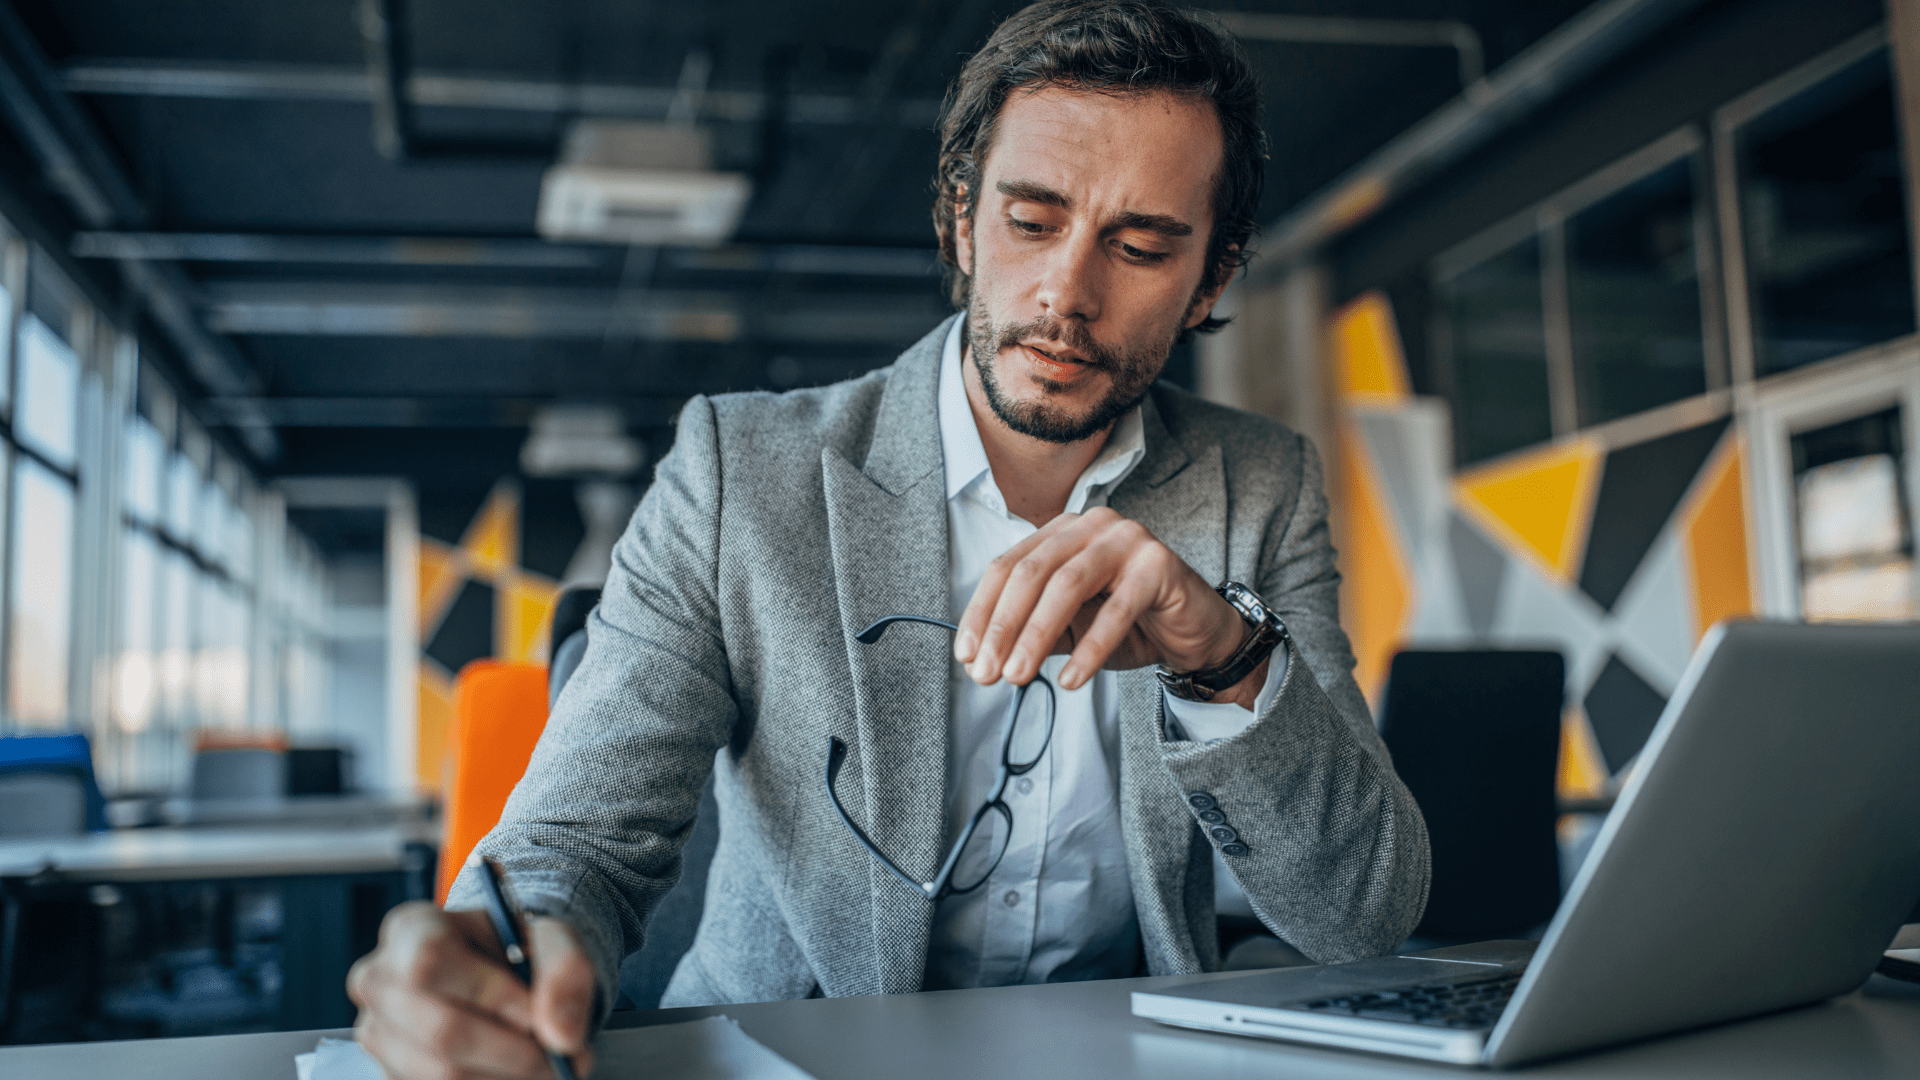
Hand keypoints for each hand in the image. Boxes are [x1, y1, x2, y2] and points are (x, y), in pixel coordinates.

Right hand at [348, 902, 596, 1079]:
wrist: (504, 977)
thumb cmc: (520, 951)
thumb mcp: (553, 940)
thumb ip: (566, 971)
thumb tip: (562, 1035)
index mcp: (410, 928)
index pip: (431, 961)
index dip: (490, 994)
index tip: (538, 1014)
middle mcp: (378, 980)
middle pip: (441, 1030)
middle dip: (514, 1050)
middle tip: (561, 1055)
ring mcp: (376, 1033)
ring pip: (442, 1072)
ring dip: (508, 1075)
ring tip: (546, 1063)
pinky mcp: (389, 1074)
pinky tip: (514, 1072)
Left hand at [954, 507, 1263, 706]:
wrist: (1196, 632)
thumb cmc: (1130, 624)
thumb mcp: (1069, 628)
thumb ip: (1030, 631)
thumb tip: (982, 655)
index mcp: (1062, 532)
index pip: (1007, 566)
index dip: (982, 612)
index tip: (966, 656)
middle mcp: (1091, 524)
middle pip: (1031, 572)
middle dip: (1003, 627)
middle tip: (987, 674)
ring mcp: (1126, 538)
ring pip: (1067, 585)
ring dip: (1035, 635)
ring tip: (1017, 677)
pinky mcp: (1159, 563)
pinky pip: (1116, 609)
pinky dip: (1089, 648)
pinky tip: (1070, 679)